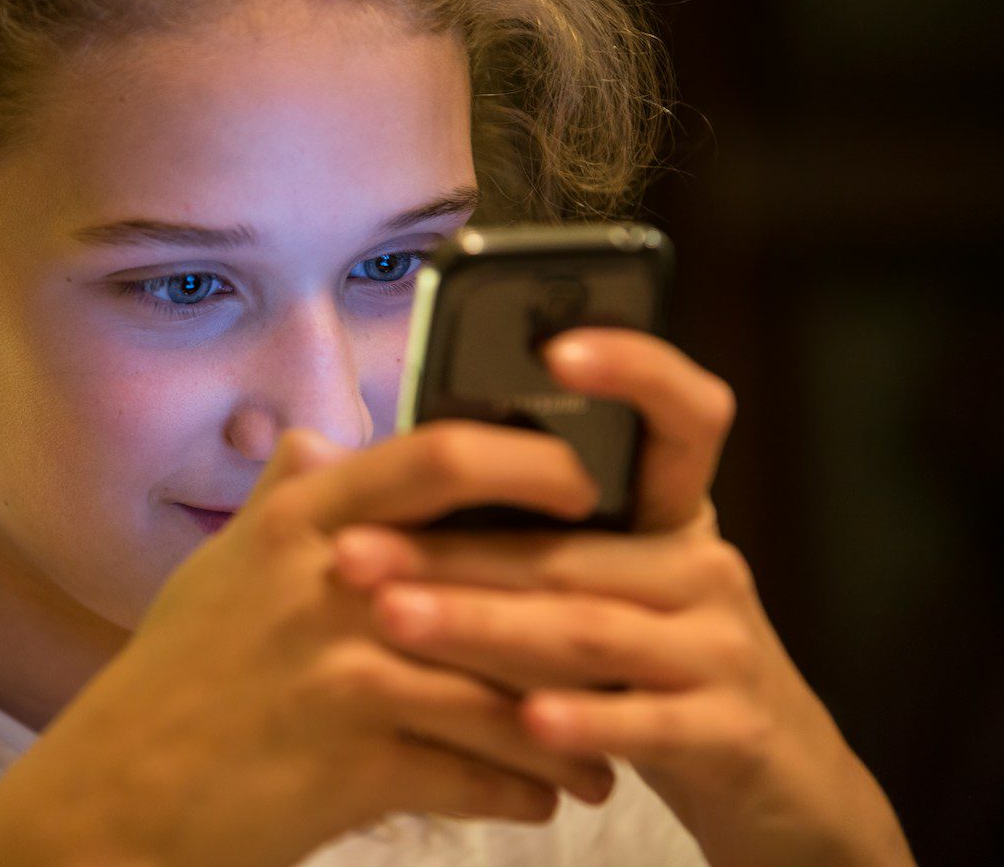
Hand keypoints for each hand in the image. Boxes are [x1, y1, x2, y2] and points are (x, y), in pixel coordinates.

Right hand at [0, 417, 628, 866]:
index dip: (528, 460)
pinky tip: (548, 796)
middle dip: (580, 616)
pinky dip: (524, 789)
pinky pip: (476, 773)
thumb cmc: (175, 678)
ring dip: (568, 727)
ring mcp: (344, 674)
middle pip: (500, 578)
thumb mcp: (218, 569)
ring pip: (505, 689)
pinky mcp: (355, 762)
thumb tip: (316, 444)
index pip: (438, 456)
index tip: (583, 484)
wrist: (117, 794)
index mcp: (302, 522)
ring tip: (600, 749)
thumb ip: (280, 503)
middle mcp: (329, 584)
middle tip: (631, 636)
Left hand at [329, 328, 915, 866]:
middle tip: (351, 549)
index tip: (555, 348)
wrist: (777, 779)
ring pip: (589, 628)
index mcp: (667, 516)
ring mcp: (722, 647)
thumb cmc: (648, 667)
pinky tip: (521, 723)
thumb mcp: (600, 588)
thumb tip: (356, 460)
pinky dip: (583, 721)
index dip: (633, 370)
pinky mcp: (731, 731)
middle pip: (570, 545)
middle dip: (449, 549)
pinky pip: (646, 723)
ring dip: (482, 626)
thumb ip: (513, 534)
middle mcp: (702, 565)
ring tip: (396, 620)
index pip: (679, 416)